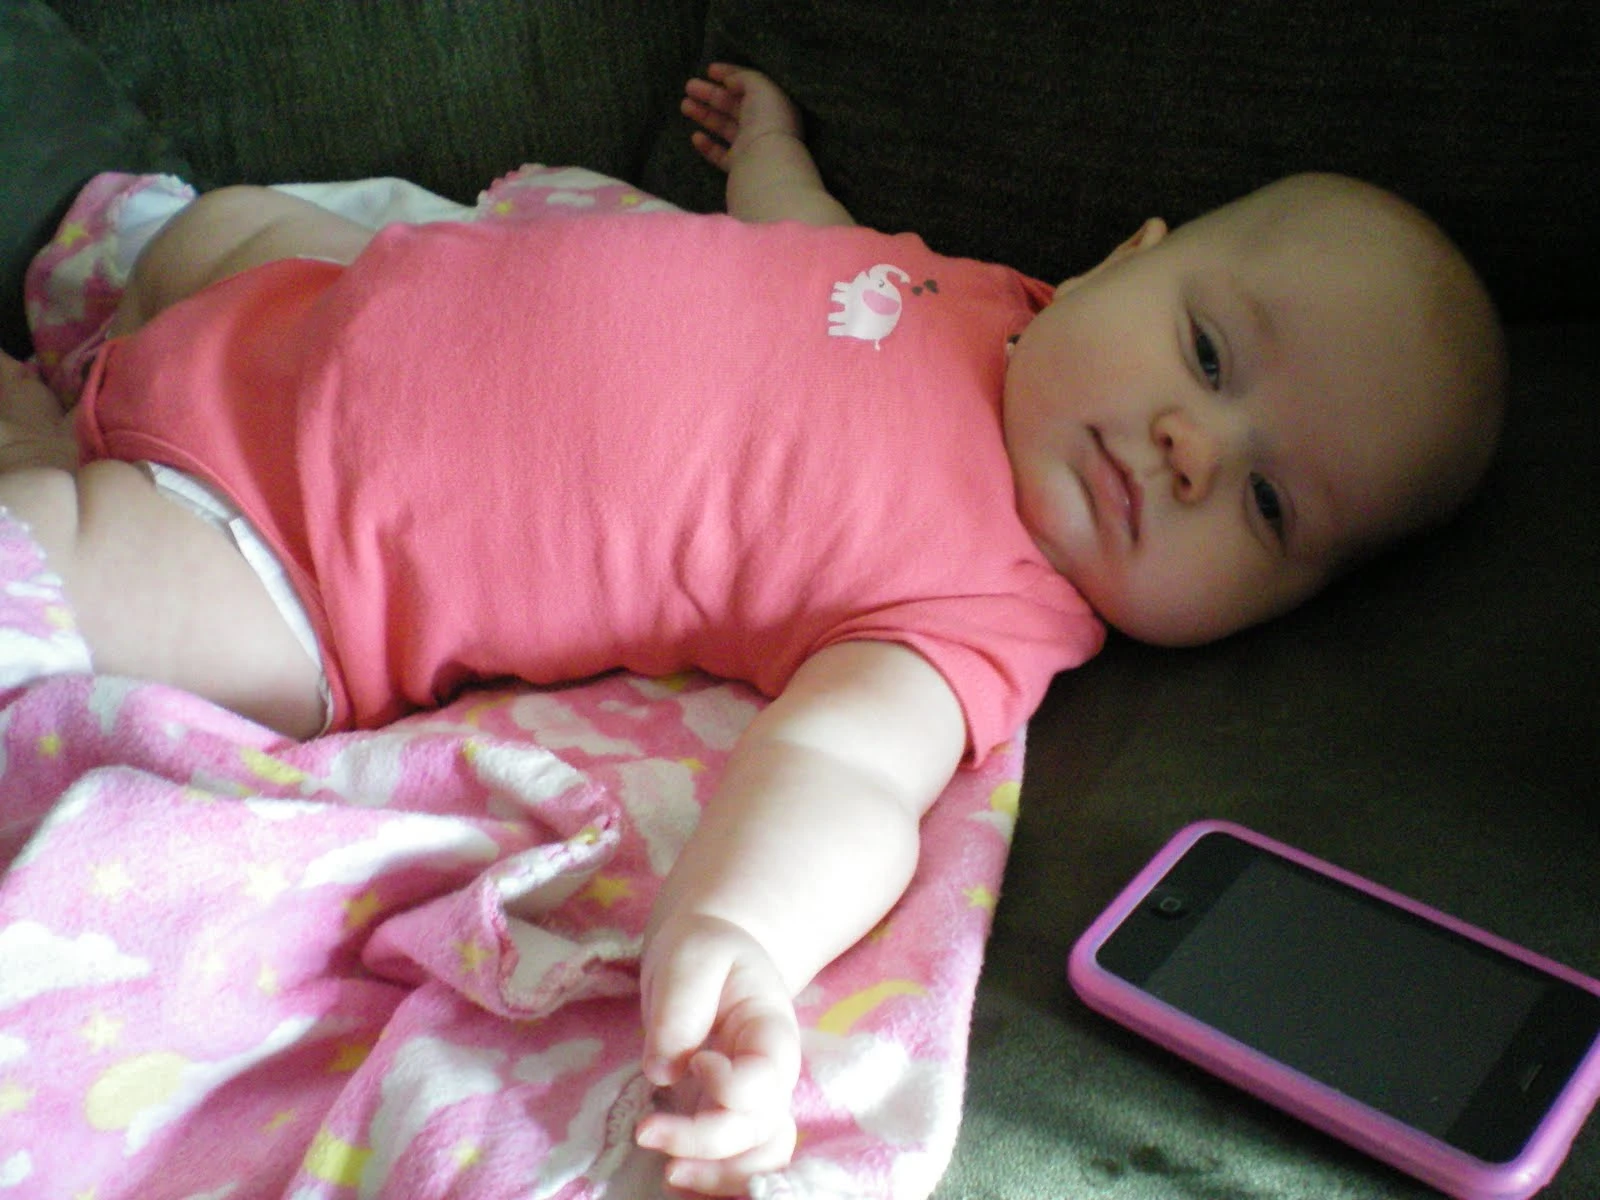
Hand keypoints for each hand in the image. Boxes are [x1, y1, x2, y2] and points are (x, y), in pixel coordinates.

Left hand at [636, 912, 800, 1194]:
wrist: (711, 958)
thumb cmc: (705, 951)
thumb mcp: (691, 956)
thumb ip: (680, 1008)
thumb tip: (662, 1072)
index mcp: (772, 1034)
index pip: (765, 1083)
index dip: (728, 1087)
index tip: (693, 1061)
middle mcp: (772, 1078)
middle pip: (758, 1131)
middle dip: (704, 1143)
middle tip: (646, 1131)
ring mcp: (751, 1104)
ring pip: (761, 1162)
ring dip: (719, 1178)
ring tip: (669, 1175)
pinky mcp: (726, 1120)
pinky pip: (737, 1166)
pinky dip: (714, 1181)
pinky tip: (674, 1180)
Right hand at [682, 63, 804, 173]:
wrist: (766, 164)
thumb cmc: (767, 120)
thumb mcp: (760, 87)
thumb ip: (743, 77)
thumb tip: (728, 80)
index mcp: (773, 105)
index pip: (750, 85)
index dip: (730, 74)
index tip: (709, 70)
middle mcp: (764, 126)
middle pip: (734, 106)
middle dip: (710, 94)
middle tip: (688, 86)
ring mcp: (751, 148)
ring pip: (725, 128)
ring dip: (705, 115)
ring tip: (684, 105)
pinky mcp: (739, 167)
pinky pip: (721, 155)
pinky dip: (708, 146)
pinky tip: (695, 136)